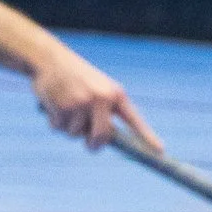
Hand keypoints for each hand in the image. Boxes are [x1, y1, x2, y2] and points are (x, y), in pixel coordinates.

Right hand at [31, 47, 160, 152]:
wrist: (50, 60)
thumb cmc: (77, 78)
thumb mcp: (98, 89)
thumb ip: (104, 112)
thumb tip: (103, 141)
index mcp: (115, 95)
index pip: (134, 120)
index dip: (147, 137)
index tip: (161, 151)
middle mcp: (102, 99)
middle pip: (101, 137)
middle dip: (93, 144)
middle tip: (89, 143)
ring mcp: (82, 103)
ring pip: (75, 134)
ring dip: (68, 127)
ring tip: (66, 105)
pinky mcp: (62, 106)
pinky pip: (58, 127)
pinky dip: (54, 121)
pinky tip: (54, 104)